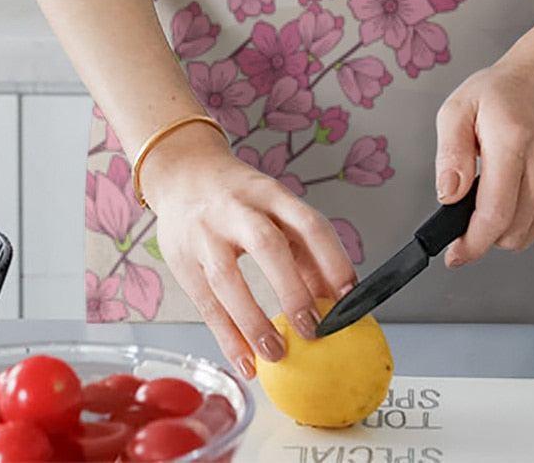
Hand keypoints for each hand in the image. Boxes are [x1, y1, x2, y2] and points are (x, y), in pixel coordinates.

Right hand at [141, 129, 357, 379]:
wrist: (184, 172)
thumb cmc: (239, 197)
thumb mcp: (275, 206)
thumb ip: (303, 248)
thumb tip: (335, 299)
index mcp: (270, 194)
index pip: (308, 223)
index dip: (332, 259)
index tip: (351, 295)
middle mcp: (237, 209)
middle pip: (266, 244)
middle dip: (292, 289)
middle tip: (313, 329)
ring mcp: (205, 234)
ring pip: (227, 278)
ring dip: (254, 321)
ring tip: (277, 353)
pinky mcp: (182, 261)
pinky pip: (206, 304)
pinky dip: (227, 337)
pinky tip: (246, 361)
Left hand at [433, 50, 533, 264]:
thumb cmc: (503, 93)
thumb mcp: (458, 109)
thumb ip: (449, 154)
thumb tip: (448, 195)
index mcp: (513, 138)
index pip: (496, 212)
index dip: (473, 242)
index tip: (457, 254)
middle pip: (513, 231)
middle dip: (486, 231)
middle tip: (474, 205)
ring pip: (531, 234)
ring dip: (508, 225)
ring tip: (501, 187)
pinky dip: (530, 219)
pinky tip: (523, 188)